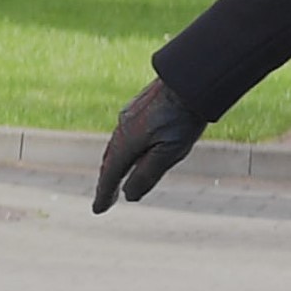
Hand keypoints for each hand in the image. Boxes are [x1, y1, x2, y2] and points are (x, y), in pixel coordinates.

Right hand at [94, 78, 204, 211]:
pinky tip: (131, 150)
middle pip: (110, 161)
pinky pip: (125, 135)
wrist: (191, 80)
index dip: (104, 194)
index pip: (110, 174)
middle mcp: (122, 128)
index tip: (98, 210)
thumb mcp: (168, 153)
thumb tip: (129, 196)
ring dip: (114, 165)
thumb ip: (147, 174)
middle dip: (107, 181)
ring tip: (114, 179)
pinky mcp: (139, 108)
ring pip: (117, 146)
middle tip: (104, 200)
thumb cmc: (183, 118)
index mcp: (126, 142)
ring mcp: (129, 116)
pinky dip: (123, 149)